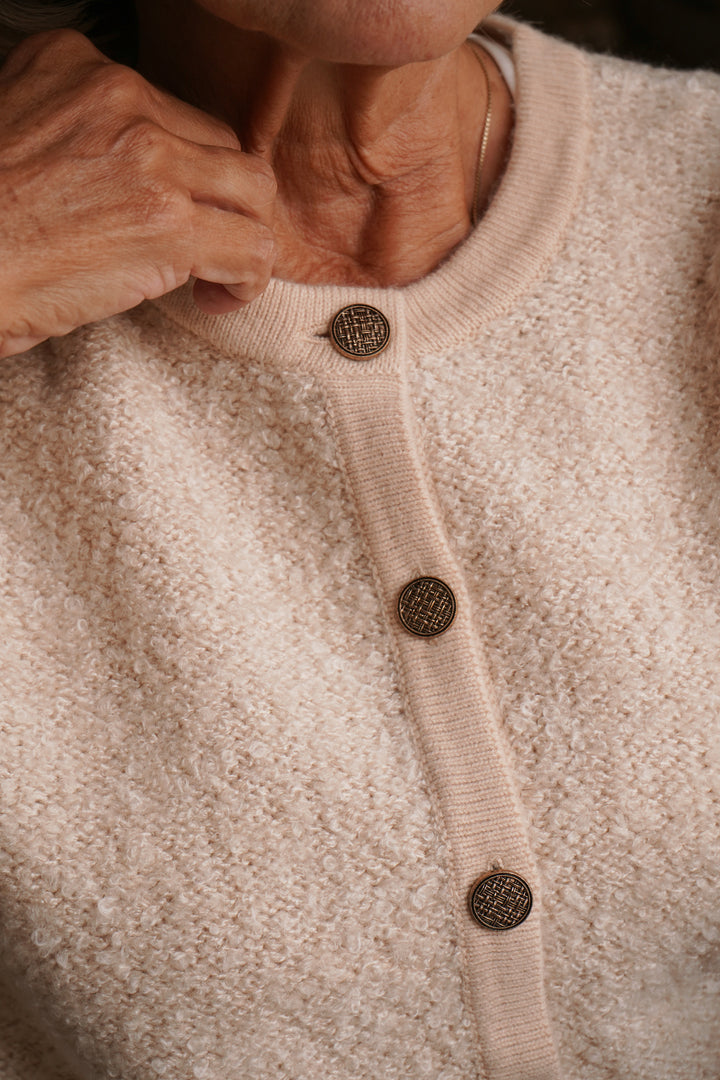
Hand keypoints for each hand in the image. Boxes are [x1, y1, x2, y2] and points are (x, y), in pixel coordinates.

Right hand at [0, 29, 276, 357]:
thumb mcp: (16, 136)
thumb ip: (78, 138)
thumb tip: (124, 186)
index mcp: (75, 66)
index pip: (172, 112)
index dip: (183, 169)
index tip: (167, 209)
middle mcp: (120, 97)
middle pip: (221, 146)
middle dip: (222, 201)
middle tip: (203, 245)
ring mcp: (150, 157)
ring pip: (253, 190)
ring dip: (245, 235)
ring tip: (217, 274)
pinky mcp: (169, 224)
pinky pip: (253, 247)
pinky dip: (248, 280)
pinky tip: (216, 298)